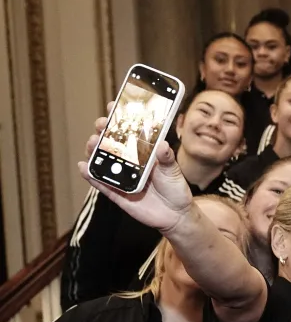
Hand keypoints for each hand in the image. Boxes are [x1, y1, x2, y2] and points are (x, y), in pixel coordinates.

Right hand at [77, 104, 193, 231]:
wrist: (176, 216)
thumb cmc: (176, 190)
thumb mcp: (174, 172)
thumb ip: (167, 159)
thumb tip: (163, 144)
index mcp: (144, 154)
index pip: (129, 133)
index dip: (120, 119)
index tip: (113, 105)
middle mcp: (131, 163)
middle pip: (112, 144)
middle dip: (104, 132)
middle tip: (102, 124)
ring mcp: (122, 177)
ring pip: (103, 161)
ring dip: (95, 151)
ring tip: (93, 142)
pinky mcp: (118, 194)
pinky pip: (101, 184)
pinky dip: (91, 175)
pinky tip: (84, 166)